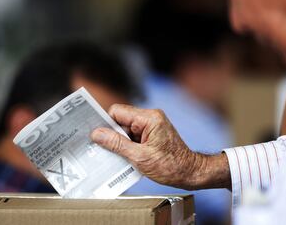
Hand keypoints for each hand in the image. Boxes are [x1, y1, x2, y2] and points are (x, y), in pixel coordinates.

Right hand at [91, 104, 230, 189]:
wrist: (190, 173)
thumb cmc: (170, 166)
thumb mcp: (139, 157)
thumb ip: (117, 144)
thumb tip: (97, 134)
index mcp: (149, 118)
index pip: (118, 112)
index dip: (106, 123)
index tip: (95, 136)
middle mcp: (150, 118)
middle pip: (120, 120)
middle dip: (112, 135)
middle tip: (102, 150)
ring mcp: (151, 126)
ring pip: (125, 129)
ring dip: (120, 143)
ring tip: (116, 157)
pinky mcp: (151, 134)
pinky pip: (132, 136)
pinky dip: (127, 146)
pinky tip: (125, 158)